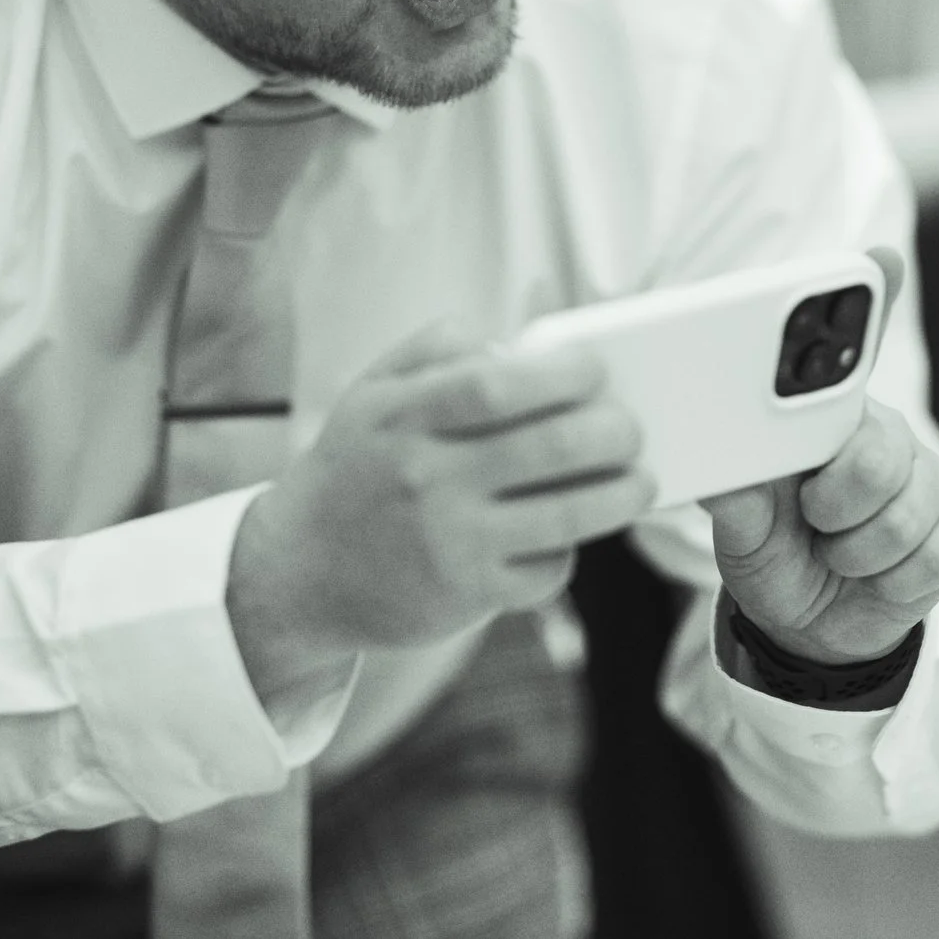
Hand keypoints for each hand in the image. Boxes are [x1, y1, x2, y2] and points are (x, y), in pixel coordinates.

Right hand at [228, 328, 654, 695]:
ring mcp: (449, 541)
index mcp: (403, 416)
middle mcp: (426, 478)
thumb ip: (436, 350)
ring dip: (622, 496)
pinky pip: (547, 570)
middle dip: (613, 432)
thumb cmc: (356, 467)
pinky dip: (571, 550)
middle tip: (632, 428)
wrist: (297, 572)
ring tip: (641, 482)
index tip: (595, 371)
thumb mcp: (372, 393)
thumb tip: (516, 342)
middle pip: (549, 447)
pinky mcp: (466, 595)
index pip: (497, 385)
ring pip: (567, 516)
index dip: (562, 374)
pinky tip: (570, 532)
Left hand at [704, 398, 938, 665]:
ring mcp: (930, 483)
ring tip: (842, 556)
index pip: (844, 420)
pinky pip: (937, 557)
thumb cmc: (778, 558)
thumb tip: (716, 472)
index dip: (821, 474)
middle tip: (819, 531)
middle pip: (880, 465)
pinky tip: (877, 577)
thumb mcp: (744, 533)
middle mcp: (890, 440)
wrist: (812, 622)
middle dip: (838, 520)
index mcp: (836, 423)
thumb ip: (735, 499)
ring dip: (860, 558)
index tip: (802, 502)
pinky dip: (895, 583)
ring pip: (908, 520)